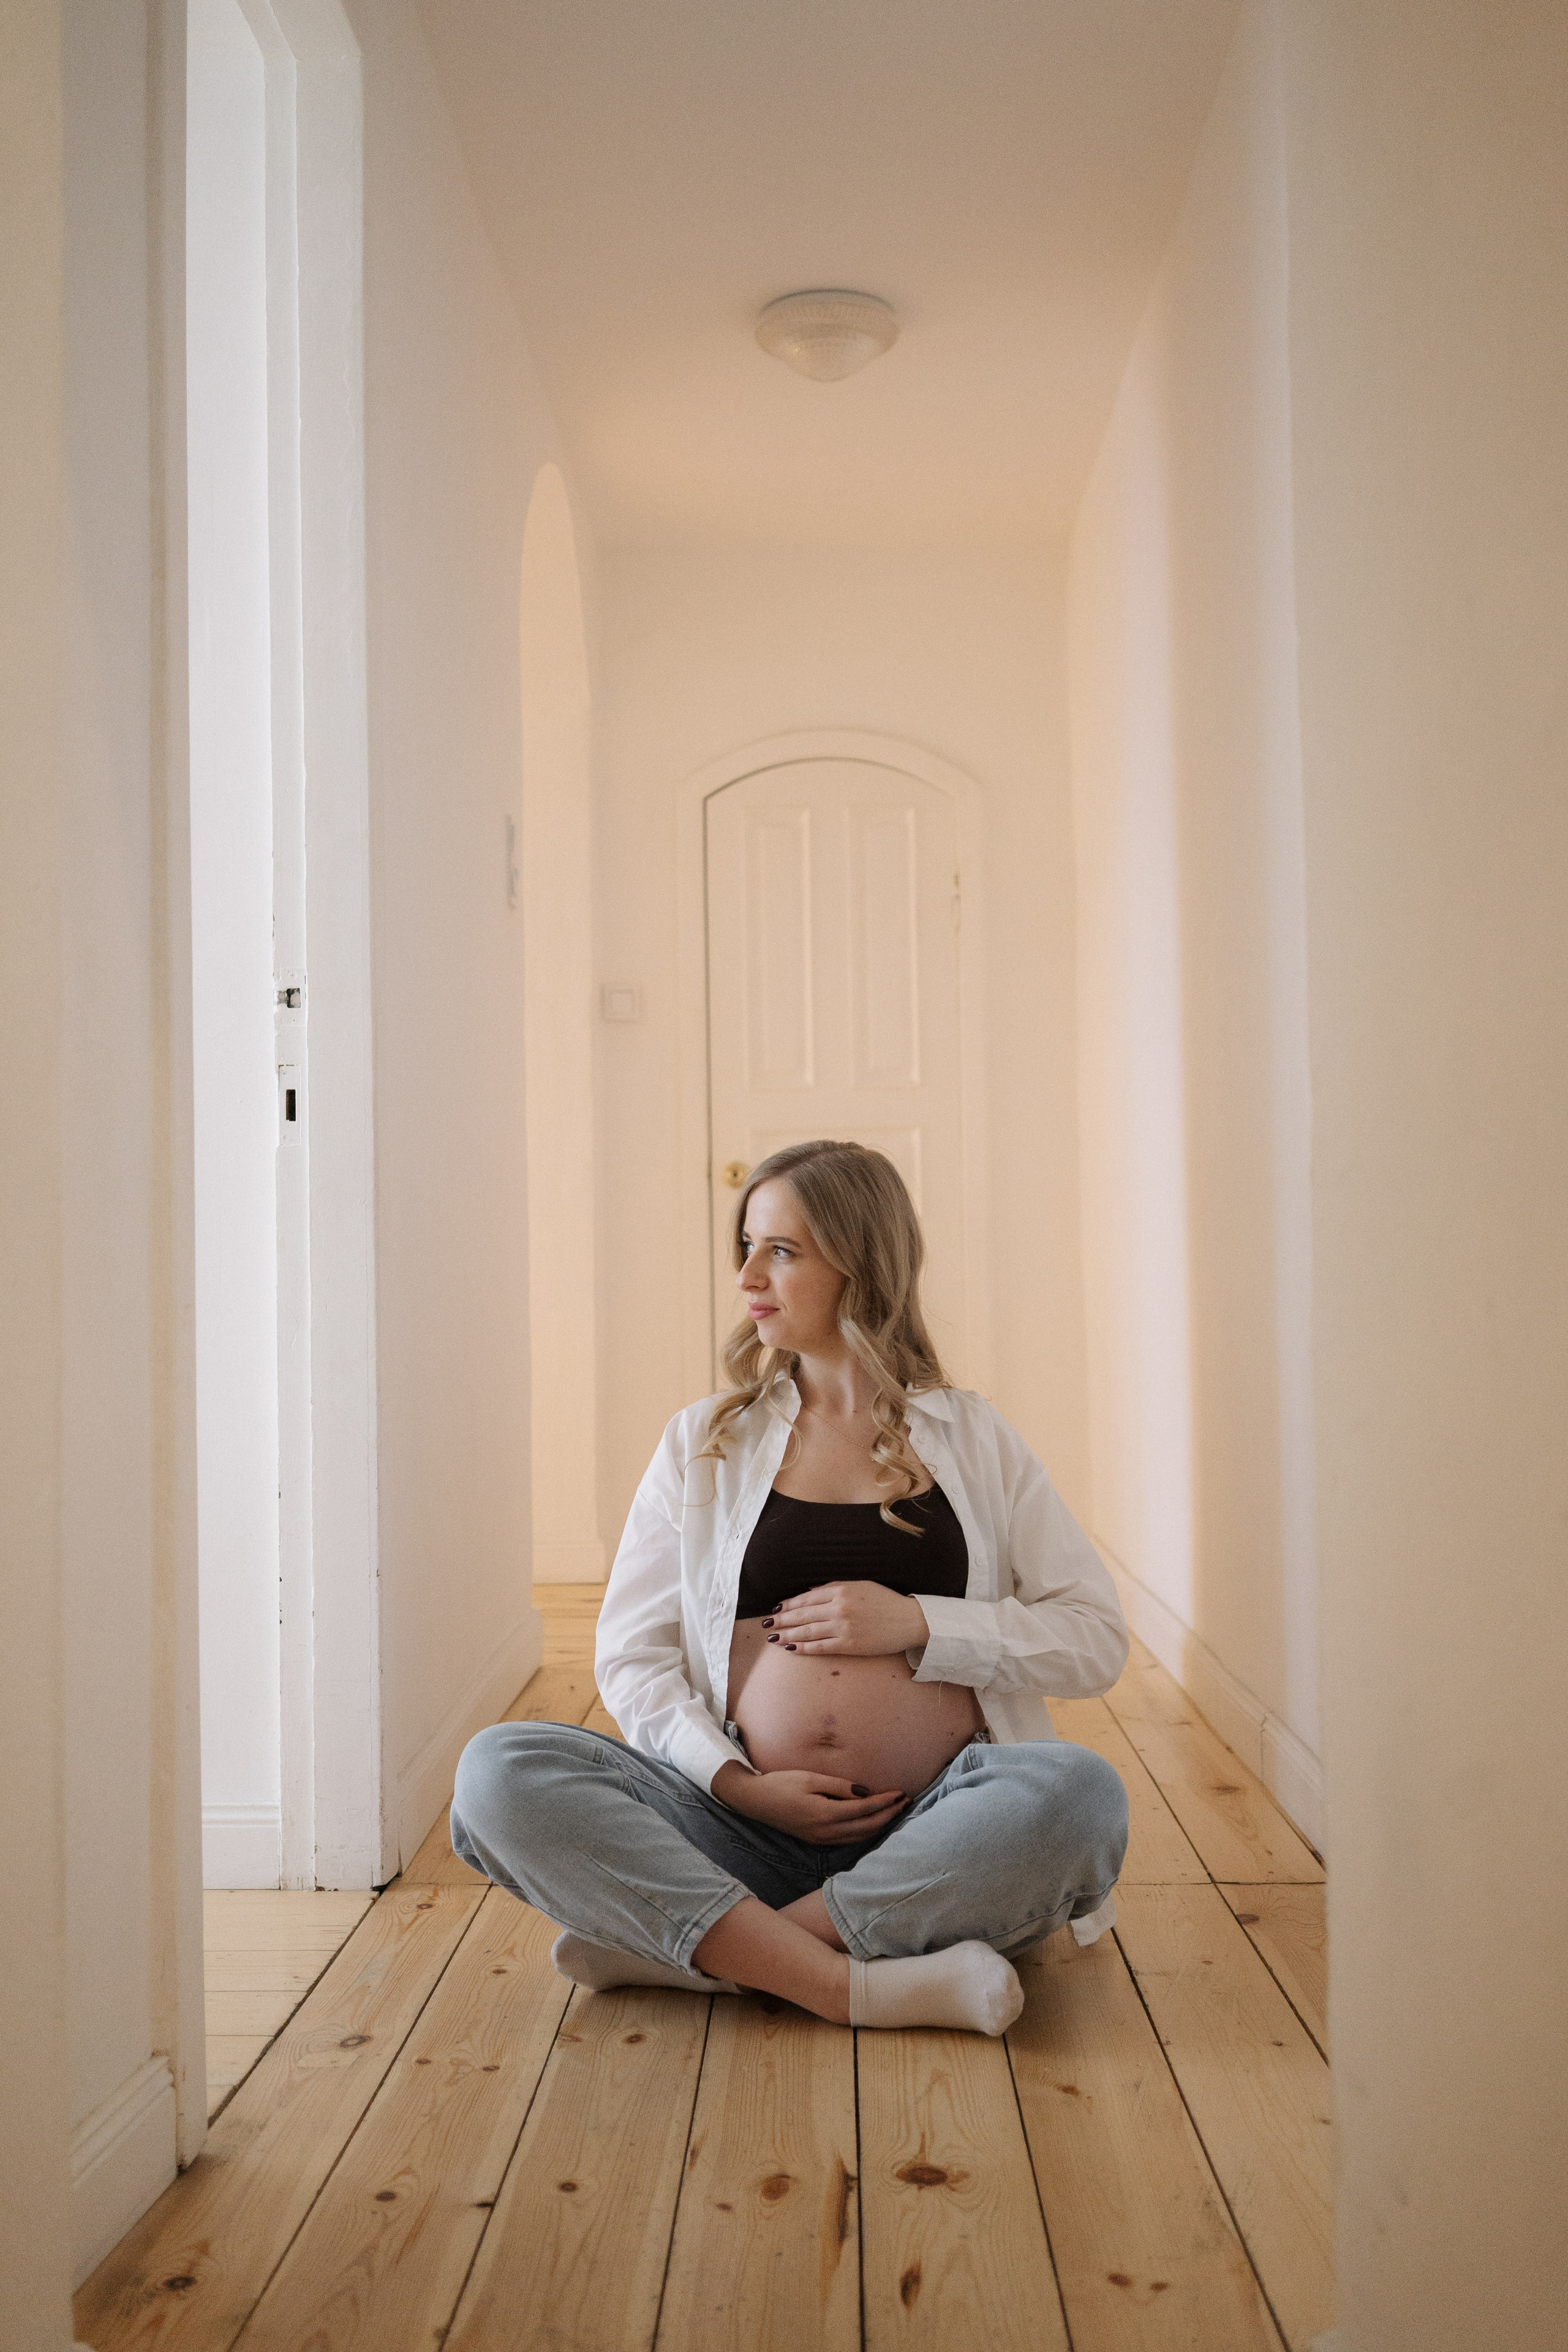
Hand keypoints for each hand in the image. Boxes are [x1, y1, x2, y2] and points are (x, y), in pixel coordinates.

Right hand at [712, 1761, 907, 1844]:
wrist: (754, 1801)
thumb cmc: (781, 1784)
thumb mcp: (810, 1778)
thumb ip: (839, 1786)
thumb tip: (865, 1791)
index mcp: (824, 1814)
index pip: (864, 1810)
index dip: (885, 1802)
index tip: (900, 1793)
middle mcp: (825, 1832)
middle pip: (867, 1828)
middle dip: (889, 1816)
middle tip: (906, 1801)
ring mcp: (821, 1839)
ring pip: (859, 1837)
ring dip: (879, 1825)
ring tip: (895, 1811)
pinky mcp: (817, 1840)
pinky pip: (848, 1840)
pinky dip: (865, 1832)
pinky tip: (872, 1822)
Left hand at [762, 1580, 928, 1658]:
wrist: (909, 1621)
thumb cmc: (886, 1601)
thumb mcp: (861, 1585)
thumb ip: (834, 1587)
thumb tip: (810, 1591)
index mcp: (842, 1590)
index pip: (807, 1597)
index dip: (789, 1604)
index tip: (777, 1608)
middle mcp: (839, 1607)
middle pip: (803, 1614)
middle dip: (782, 1620)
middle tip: (766, 1624)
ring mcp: (843, 1627)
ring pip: (808, 1631)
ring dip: (788, 1634)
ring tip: (773, 1637)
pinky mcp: (849, 1645)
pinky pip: (820, 1647)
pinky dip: (803, 1648)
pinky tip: (791, 1648)